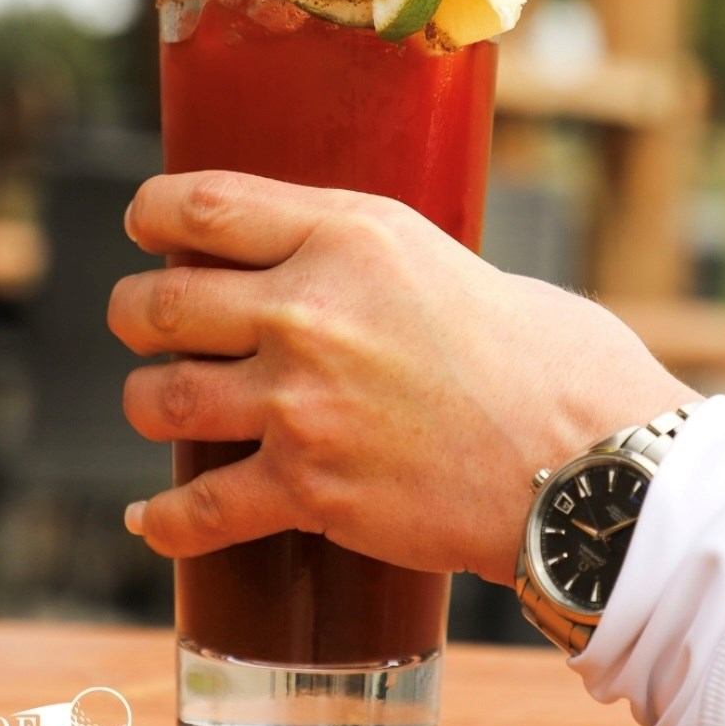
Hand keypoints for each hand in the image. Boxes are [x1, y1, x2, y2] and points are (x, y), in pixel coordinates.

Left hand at [110, 171, 697, 585]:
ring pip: (160, 398)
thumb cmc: (551, 358)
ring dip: (148, 403)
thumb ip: (369, 263)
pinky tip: (149, 519)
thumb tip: (325, 276)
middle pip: (161, 303)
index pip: (203, 205)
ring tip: (163, 404)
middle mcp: (310, 310)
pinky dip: (164, 521)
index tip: (143, 225)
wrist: (590, 464)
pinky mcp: (310, 489)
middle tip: (144, 323)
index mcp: (351, 235)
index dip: (151, 213)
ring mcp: (302, 402)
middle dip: (134, 314)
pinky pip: (198, 510)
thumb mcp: (448, 263)